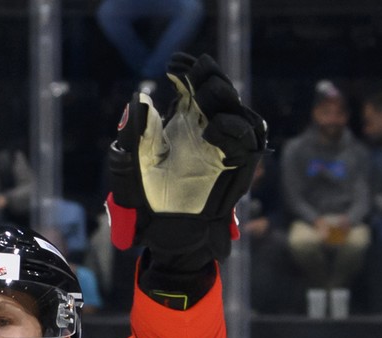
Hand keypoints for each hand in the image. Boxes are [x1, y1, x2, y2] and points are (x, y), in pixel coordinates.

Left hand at [106, 52, 266, 268]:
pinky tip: (212, 127)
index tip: (174, 63)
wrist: (166, 230)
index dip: (187, 70)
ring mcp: (224, 147)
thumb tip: (139, 100)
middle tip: (194, 72)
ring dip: (222, 97)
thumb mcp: (135, 162)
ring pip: (237, 111)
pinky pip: (246, 142)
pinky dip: (233, 130)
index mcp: (184, 123)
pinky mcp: (237, 166)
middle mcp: (208, 129)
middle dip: (208, 77)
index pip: (193, 86)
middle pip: (218, 92)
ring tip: (202, 92)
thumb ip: (137, 133)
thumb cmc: (149, 197)